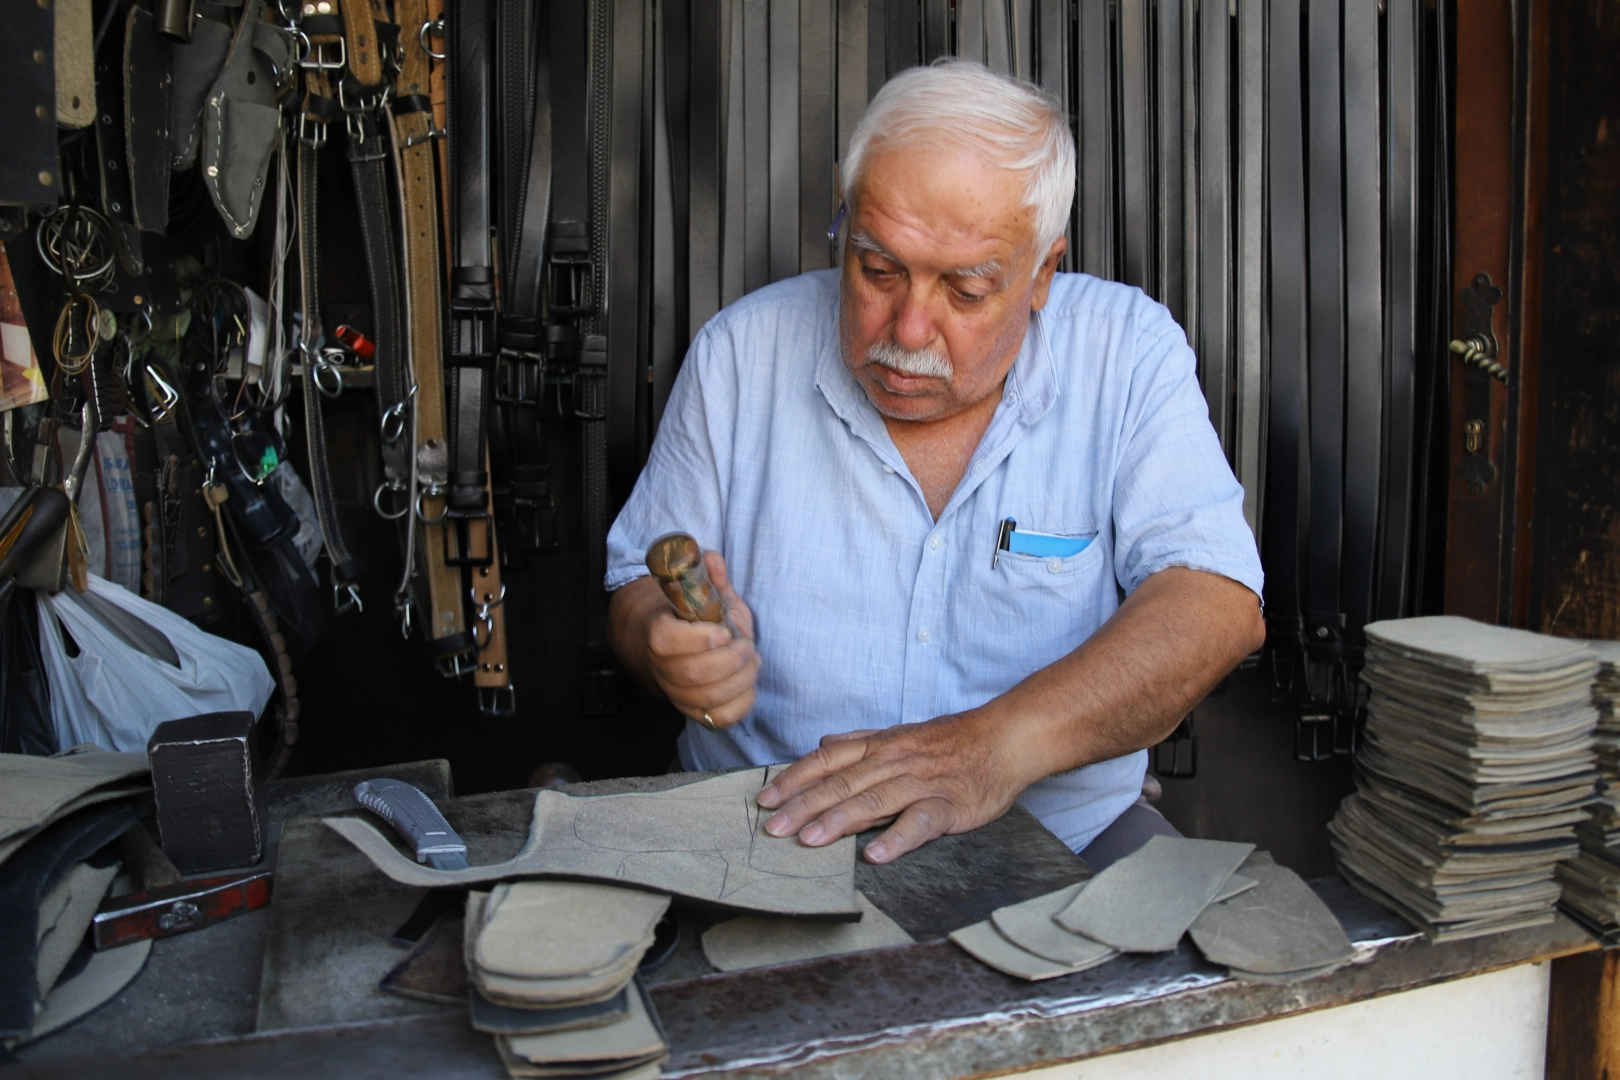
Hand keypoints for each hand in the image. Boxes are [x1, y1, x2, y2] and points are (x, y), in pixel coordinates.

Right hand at [643, 551, 758, 728]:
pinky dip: (740, 705)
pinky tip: (749, 685)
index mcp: (658, 634)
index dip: (699, 639)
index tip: (723, 632)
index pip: (668, 643)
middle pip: (695, 674)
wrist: (666, 646)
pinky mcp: (694, 710)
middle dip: (731, 660)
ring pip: (708, 697)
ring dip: (740, 680)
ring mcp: (677, 692)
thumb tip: (712, 557)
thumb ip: (708, 576)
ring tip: (752, 662)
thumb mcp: (700, 593)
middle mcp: (663, 668)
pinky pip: (718, 718)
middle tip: (748, 647)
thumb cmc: (689, 618)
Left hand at [754, 713, 1031, 863]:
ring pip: (873, 801)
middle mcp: (894, 762)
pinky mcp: (948, 805)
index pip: (827, 760)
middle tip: (771, 828)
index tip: (764, 799)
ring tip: (808, 840)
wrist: (1004, 739)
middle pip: (841, 783)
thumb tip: (824, 743)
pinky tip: (874, 856)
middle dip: (802, 805)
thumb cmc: (951, 740)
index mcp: (879, 745)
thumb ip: (861, 741)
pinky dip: (896, 838)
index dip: (794, 779)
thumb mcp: (901, 733)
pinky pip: (919, 822)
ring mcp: (920, 783)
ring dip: (837, 820)